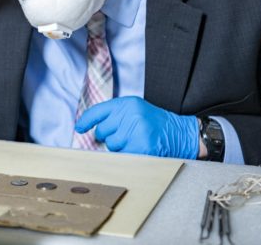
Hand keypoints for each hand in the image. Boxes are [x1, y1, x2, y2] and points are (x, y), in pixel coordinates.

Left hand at [74, 96, 199, 158]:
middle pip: (102, 131)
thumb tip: (92, 127)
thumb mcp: (136, 109)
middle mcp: (130, 115)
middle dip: (109, 137)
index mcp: (127, 103)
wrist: (181, 133)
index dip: (86, 121)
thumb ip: (115, 114)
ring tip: (134, 141)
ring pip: (111, 145)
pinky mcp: (142, 147)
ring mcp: (136, 131)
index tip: (79, 128)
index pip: (98, 111)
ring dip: (119, 147)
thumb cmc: (156, 122)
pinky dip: (127, 156)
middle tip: (124, 135)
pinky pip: (122, 155)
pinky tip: (138, 149)